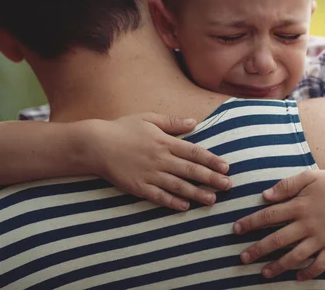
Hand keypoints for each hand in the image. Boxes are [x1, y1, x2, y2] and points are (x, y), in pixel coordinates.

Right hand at [82, 112, 231, 210]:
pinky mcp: (138, 187)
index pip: (194, 152)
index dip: (212, 160)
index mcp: (165, 142)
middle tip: (228, 186)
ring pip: (178, 186)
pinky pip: (159, 196)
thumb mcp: (149, 118)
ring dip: (197, 193)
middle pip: (191, 171)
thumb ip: (172, 122)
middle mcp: (160, 159)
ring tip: (212, 200)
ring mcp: (149, 174)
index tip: (226, 167)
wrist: (96, 145)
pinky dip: (172, 202)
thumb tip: (194, 122)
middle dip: (211, 179)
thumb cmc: (123, 128)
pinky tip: (185, 206)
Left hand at [233, 169, 324, 280]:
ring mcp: (321, 238)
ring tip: (264, 273)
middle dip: (258, 249)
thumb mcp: (309, 176)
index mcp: (299, 206)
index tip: (235, 230)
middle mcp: (307, 224)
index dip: (250, 223)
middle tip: (242, 258)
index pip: (268, 216)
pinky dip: (308, 273)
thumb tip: (265, 196)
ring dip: (278, 266)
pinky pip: (320, 264)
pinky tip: (297, 278)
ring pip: (295, 256)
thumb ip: (286, 185)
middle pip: (277, 239)